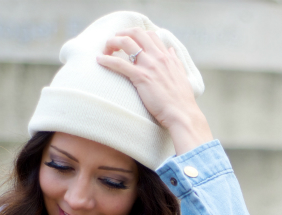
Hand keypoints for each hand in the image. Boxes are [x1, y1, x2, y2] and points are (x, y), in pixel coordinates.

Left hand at [97, 27, 213, 155]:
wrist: (182, 114)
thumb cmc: (182, 100)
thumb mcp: (181, 75)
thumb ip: (175, 61)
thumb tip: (171, 50)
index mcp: (166, 56)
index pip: (150, 35)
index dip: (137, 35)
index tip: (129, 41)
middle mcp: (157, 57)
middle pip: (136, 32)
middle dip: (122, 33)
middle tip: (114, 43)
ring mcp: (149, 66)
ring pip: (126, 42)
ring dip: (112, 42)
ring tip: (105, 50)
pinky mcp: (141, 77)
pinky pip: (119, 63)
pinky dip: (107, 59)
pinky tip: (99, 60)